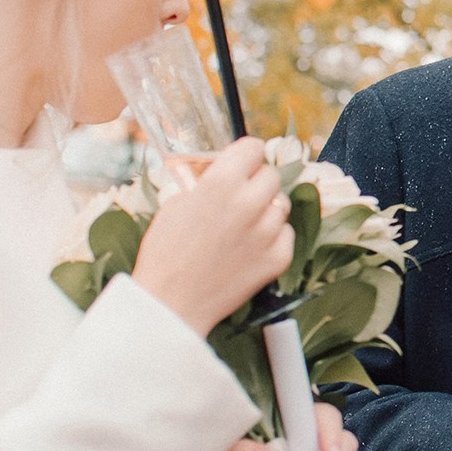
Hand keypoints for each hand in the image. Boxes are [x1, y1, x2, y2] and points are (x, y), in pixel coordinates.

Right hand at [135, 137, 293, 331]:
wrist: (171, 302)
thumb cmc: (165, 253)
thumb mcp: (176, 204)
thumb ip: (207, 184)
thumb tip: (224, 174)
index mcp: (221, 183)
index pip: (253, 147)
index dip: (246, 155)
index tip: (242, 163)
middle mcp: (250, 203)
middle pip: (271, 174)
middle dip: (256, 182)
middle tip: (241, 196)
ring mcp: (267, 232)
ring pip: (282, 204)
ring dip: (266, 209)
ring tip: (243, 225)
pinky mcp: (279, 257)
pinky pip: (286, 233)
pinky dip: (272, 237)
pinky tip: (250, 247)